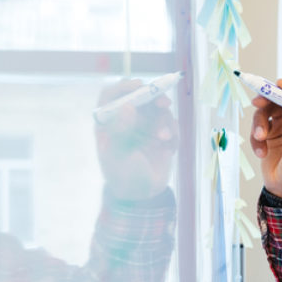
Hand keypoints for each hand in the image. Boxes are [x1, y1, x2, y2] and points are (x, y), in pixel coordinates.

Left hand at [95, 79, 178, 199]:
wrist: (143, 195)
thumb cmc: (123, 175)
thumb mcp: (119, 155)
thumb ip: (121, 131)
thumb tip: (127, 106)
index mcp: (108, 123)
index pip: (111, 96)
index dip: (124, 87)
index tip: (138, 86)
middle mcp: (126, 120)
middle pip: (140, 97)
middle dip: (153, 97)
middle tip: (164, 103)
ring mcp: (144, 126)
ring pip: (158, 109)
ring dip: (164, 121)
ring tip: (164, 138)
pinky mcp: (160, 133)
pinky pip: (170, 123)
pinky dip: (173, 132)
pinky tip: (169, 147)